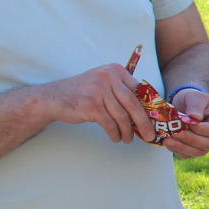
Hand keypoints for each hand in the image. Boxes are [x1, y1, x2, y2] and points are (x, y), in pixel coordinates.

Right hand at [35, 63, 150, 143]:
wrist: (52, 98)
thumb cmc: (82, 93)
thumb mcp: (102, 83)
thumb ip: (121, 91)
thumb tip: (147, 111)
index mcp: (115, 70)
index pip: (139, 90)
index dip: (149, 108)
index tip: (155, 121)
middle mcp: (108, 77)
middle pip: (134, 104)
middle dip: (144, 123)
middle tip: (149, 135)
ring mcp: (98, 91)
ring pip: (122, 116)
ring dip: (127, 131)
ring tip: (127, 139)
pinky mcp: (90, 105)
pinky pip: (110, 123)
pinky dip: (115, 133)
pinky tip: (116, 137)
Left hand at [161, 88, 208, 157]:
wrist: (187, 106)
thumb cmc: (194, 100)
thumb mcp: (196, 97)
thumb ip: (196, 105)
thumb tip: (195, 117)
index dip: (202, 129)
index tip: (187, 122)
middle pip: (207, 143)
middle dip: (189, 139)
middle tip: (174, 133)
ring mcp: (208, 145)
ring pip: (197, 151)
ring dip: (181, 147)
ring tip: (167, 140)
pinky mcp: (196, 150)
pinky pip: (188, 155)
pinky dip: (177, 150)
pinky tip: (168, 143)